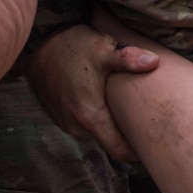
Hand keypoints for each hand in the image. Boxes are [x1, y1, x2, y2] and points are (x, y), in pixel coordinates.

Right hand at [23, 24, 158, 162]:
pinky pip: (81, 125)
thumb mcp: (102, 49)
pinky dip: (93, 118)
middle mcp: (75, 127)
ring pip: (95, 134)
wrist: (38, 41)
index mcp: (90, 117)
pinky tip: (101, 100)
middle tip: (144, 119)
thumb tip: (154, 61)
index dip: (137, 150)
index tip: (154, 141)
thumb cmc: (72, 45)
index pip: (119, 150)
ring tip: (123, 108)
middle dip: (125, 134)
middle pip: (108, 142)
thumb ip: (128, 58)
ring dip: (108, 124)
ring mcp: (64, 123)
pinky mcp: (57, 116)